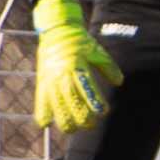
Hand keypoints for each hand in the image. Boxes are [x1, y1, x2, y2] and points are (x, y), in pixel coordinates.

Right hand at [32, 0, 123, 132]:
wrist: (56, 30)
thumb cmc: (81, 42)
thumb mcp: (97, 51)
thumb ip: (108, 67)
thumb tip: (119, 82)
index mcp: (77, 64)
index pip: (86, 86)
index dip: (94, 100)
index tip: (103, 111)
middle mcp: (62, 72)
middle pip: (70, 98)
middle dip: (80, 115)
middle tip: (90, 125)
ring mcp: (50, 77)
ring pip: (55, 102)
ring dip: (63, 118)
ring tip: (72, 129)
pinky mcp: (42, 80)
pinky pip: (40, 98)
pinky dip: (41, 112)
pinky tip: (45, 124)